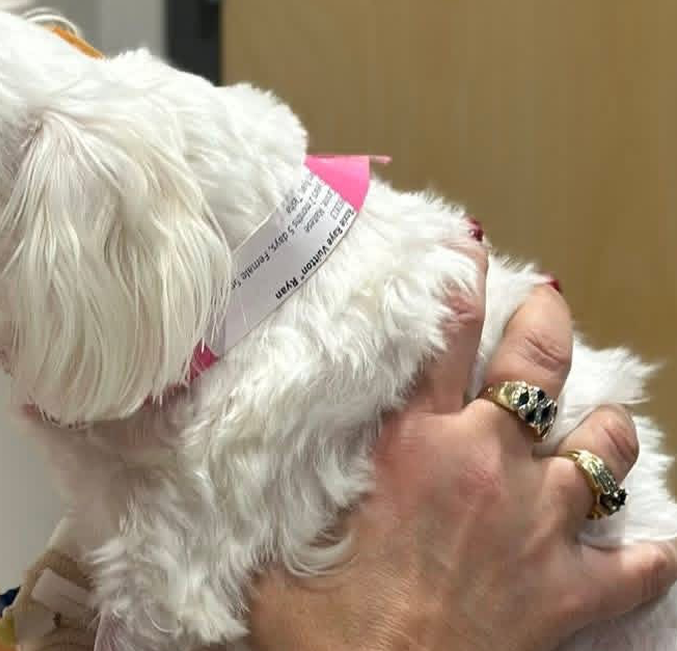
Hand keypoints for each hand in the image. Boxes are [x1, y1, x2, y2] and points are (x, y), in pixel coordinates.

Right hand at [249, 245, 676, 650]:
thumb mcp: (278, 549)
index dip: (459, 283)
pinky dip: (648, 554)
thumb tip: (221, 473)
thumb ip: (272, 502)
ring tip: (608, 421)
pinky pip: (637, 565)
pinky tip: (653, 547)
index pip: (443, 341)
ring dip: (608, 433)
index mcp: (413, 446)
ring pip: (601, 453)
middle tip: (550, 304)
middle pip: (535, 373)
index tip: (468, 243)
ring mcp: (540, 525)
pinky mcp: (573, 591)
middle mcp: (485, 466)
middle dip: (547, 327)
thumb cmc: (328, 629)